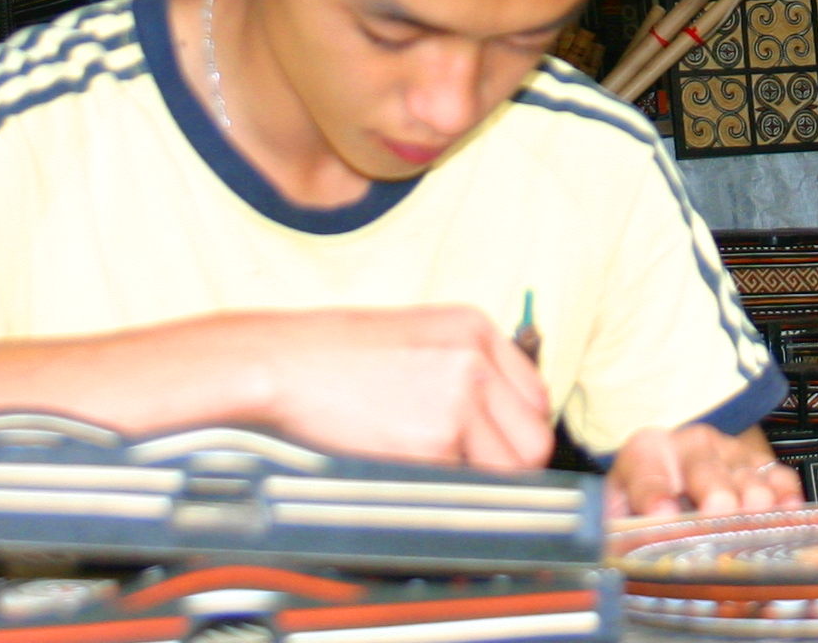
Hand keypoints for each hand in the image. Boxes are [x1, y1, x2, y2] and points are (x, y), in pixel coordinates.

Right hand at [226, 305, 552, 470]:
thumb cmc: (335, 355)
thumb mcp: (416, 337)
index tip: (497, 449)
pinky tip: (406, 470)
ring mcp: (457, 400)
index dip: (517, 431)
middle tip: (472, 474)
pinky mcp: (432, 441)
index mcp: (474, 327)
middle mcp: (475, 359)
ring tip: (434, 472)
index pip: (536, 397)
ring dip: (479, 483)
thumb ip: (465, 367)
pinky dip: (442, 490)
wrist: (282, 362)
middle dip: (510, 466)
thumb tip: (499, 422)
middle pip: (534, 439)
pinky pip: (462, 486)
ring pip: (508, 471)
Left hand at [606, 424, 800, 519]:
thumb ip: (616, 530)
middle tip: (719, 523)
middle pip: (707, 472)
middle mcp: (691, 445)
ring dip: (753, 508)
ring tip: (752, 533)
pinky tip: (782, 522)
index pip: (648, 473)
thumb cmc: (642, 498)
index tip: (663, 514)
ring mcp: (730, 452)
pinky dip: (785, 502)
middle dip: (715, 498)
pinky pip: (781, 479)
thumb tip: (617, 562)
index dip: (655, 494)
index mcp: (646, 452)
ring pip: (748, 477)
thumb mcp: (617, 509)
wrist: (672, 467)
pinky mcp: (761, 463)